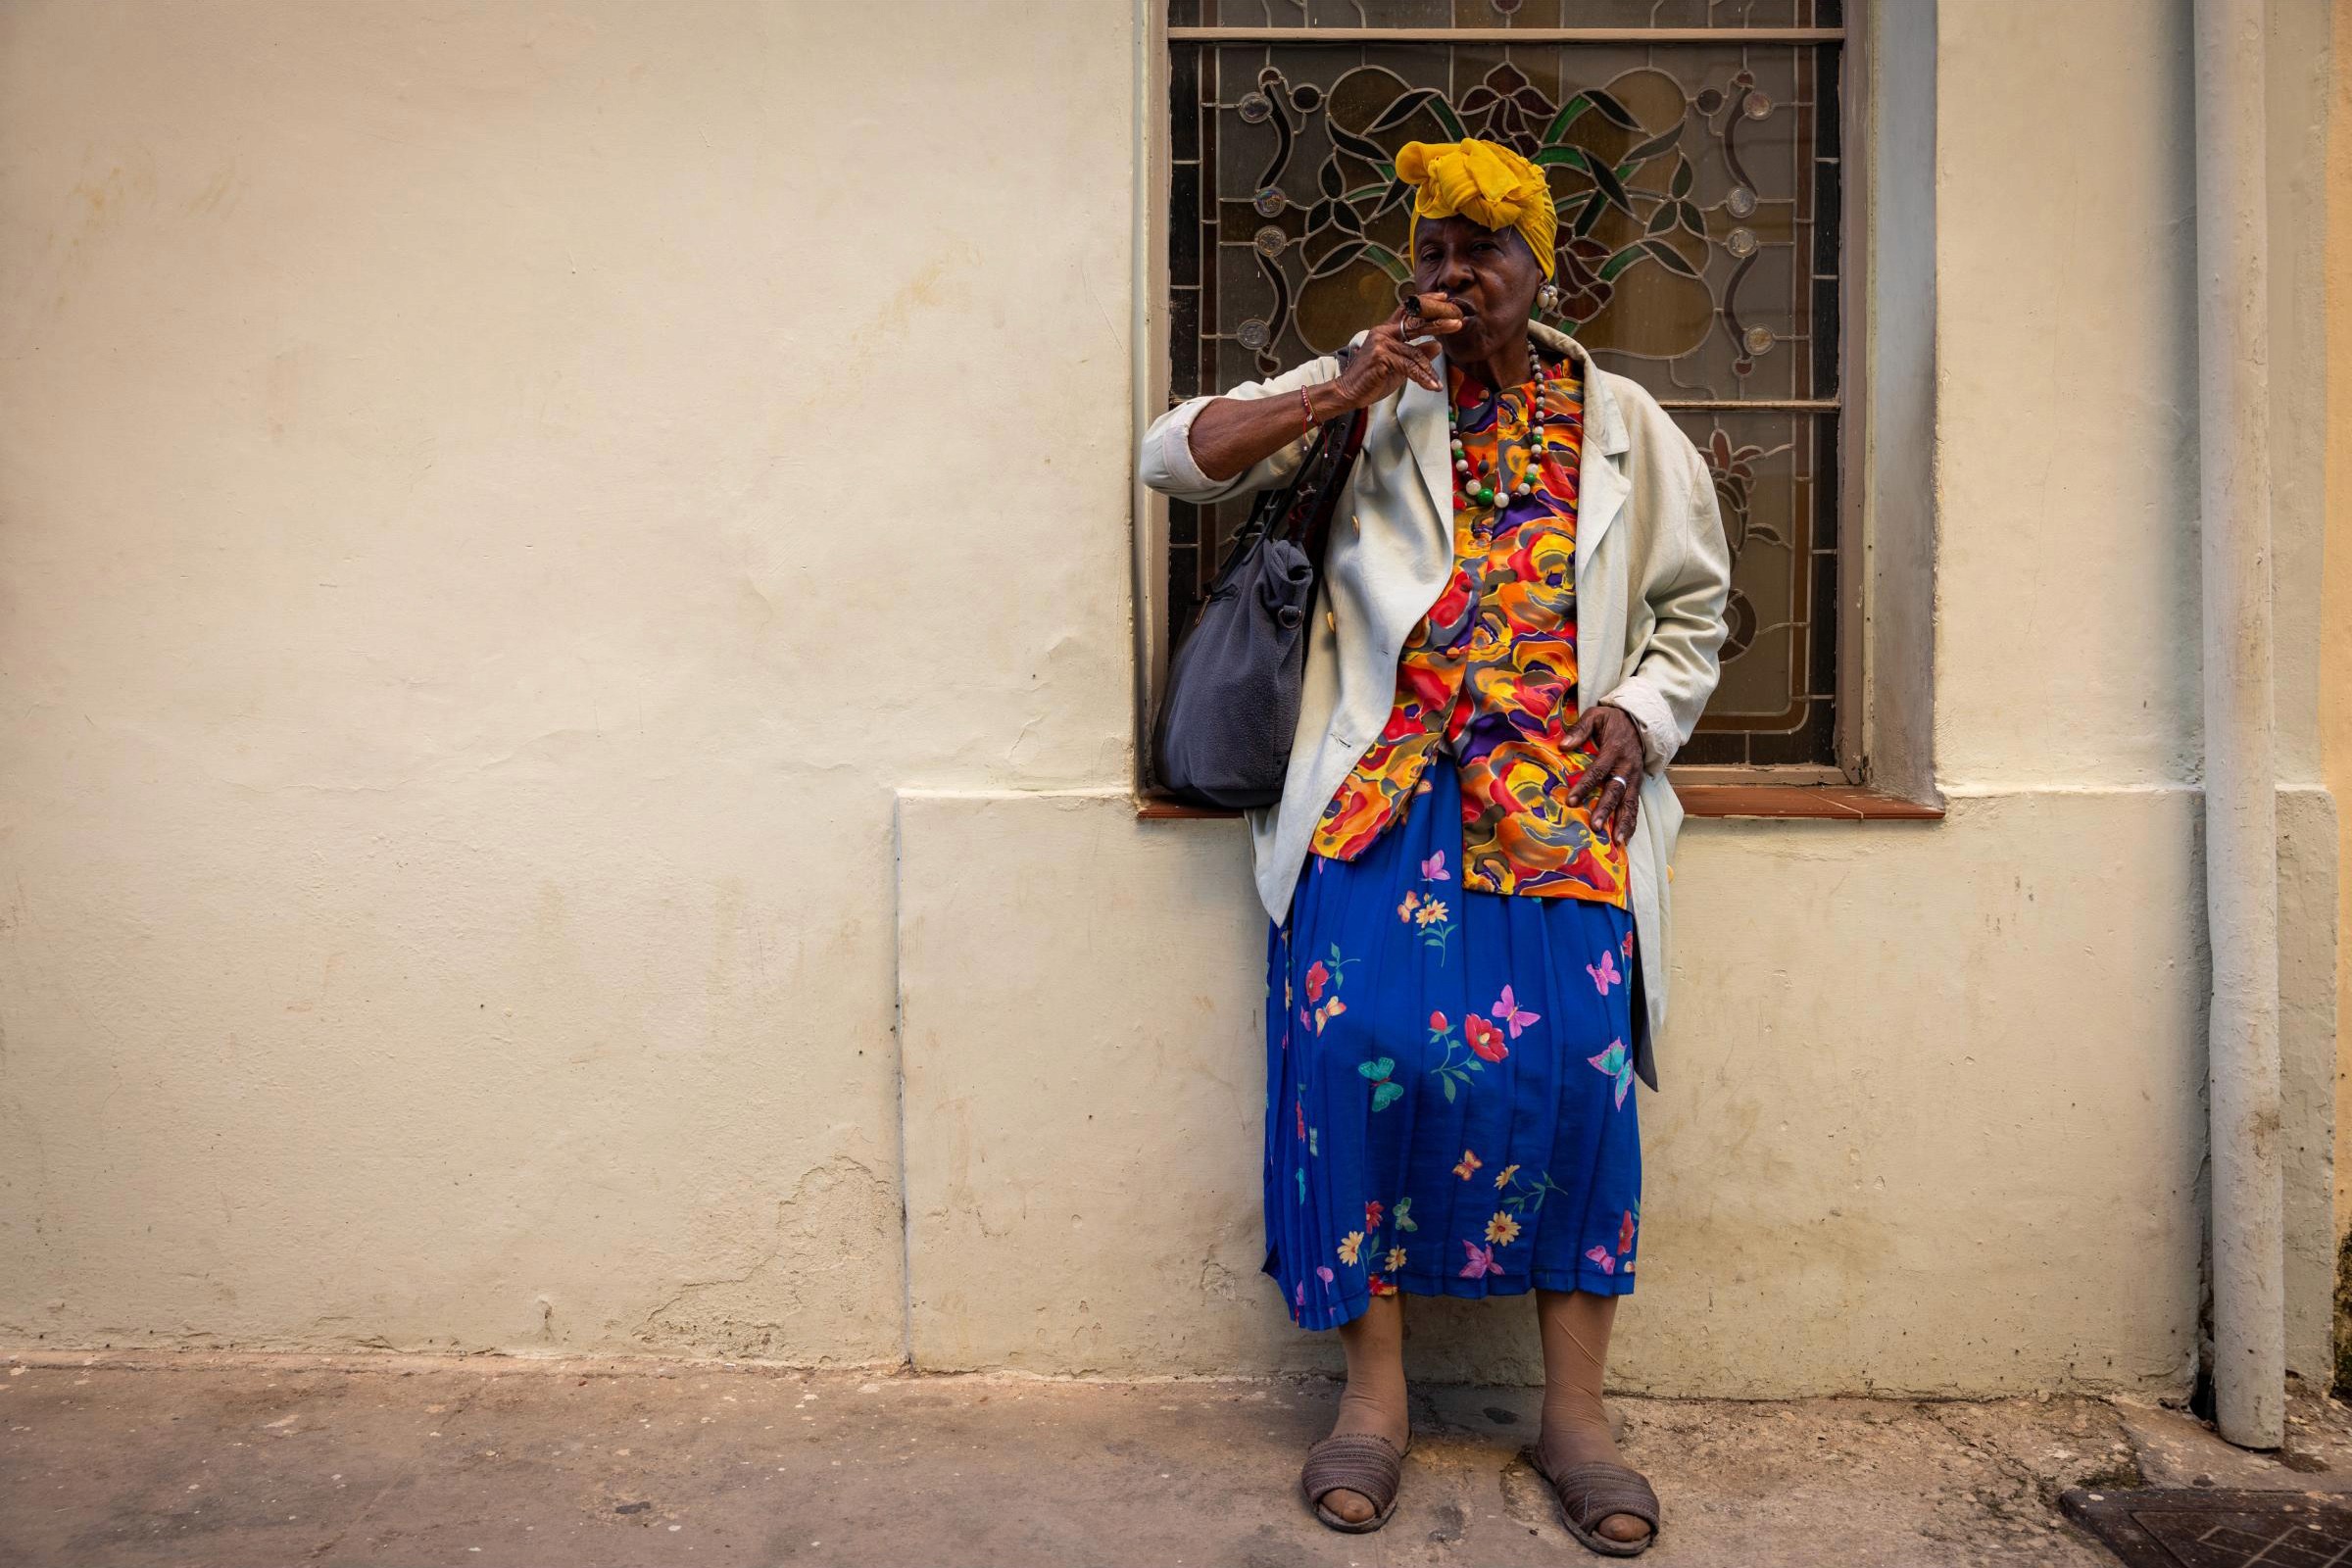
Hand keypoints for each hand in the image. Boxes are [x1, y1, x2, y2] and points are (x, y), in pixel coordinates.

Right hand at [1319, 294, 1464, 412]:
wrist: (1348, 392)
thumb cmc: (1372, 378)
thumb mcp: (1399, 365)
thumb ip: (1416, 353)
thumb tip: (1437, 345)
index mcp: (1386, 330)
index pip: (1408, 310)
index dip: (1427, 302)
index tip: (1444, 297)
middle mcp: (1383, 332)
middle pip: (1415, 322)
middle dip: (1438, 322)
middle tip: (1457, 322)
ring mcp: (1381, 344)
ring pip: (1415, 352)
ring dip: (1430, 367)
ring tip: (1440, 380)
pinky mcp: (1382, 358)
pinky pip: (1409, 367)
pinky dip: (1423, 378)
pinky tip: (1432, 386)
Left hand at [1562, 703, 1645, 845]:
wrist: (1638, 721)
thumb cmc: (1613, 720)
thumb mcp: (1596, 715)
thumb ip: (1580, 729)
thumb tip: (1564, 745)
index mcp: (1614, 750)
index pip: (1598, 771)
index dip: (1585, 786)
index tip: (1571, 801)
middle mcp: (1626, 766)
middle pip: (1615, 791)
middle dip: (1605, 810)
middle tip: (1595, 827)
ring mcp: (1634, 777)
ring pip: (1629, 802)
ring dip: (1623, 822)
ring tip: (1617, 841)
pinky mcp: (1637, 784)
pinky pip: (1635, 805)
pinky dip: (1631, 822)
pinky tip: (1625, 838)